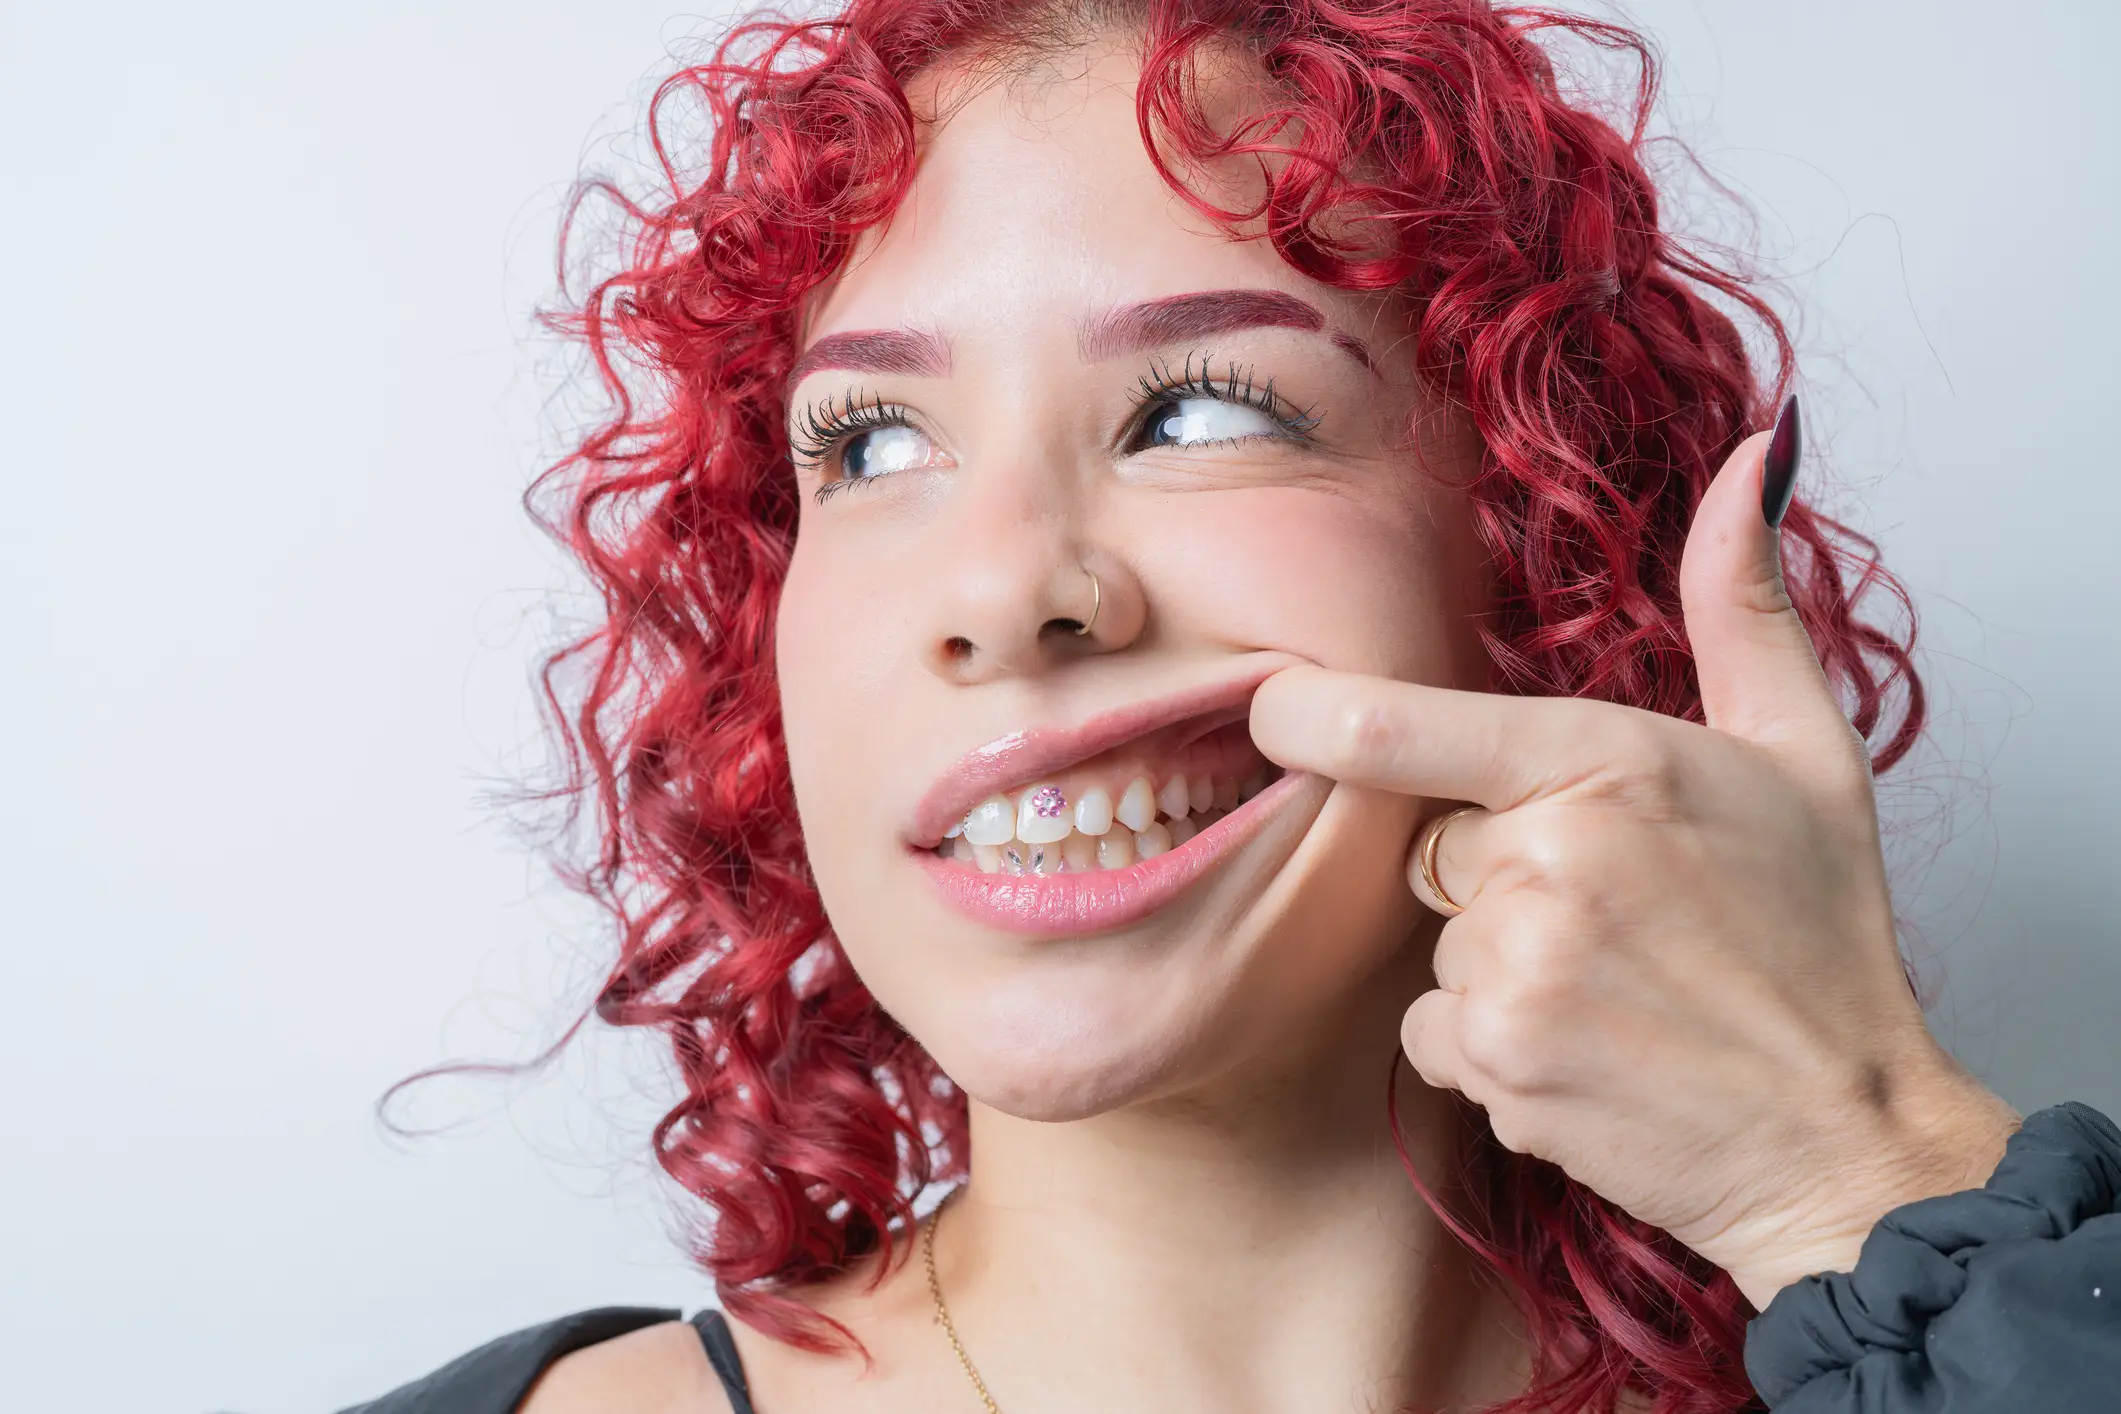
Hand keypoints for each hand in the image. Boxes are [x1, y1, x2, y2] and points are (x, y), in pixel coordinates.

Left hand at [1249, 418, 2021, 1307]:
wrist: (1841, 1135)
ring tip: (1608, 985)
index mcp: (1603, 763)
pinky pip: (1430, 1030)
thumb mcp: (1807, 755)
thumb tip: (1749, 461)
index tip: (1265, 707)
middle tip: (1607, 907)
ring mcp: (1510, 969)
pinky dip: (1486, 1042)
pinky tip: (1581, 1045)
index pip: (1393, 727)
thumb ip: (1744, 607)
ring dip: (1493, 958)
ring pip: (1432, 939)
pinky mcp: (1493, 1065)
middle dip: (1489, 865)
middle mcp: (1542, 861)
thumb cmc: (1820, 946)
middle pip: (1428, 841)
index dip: (1305, 714)